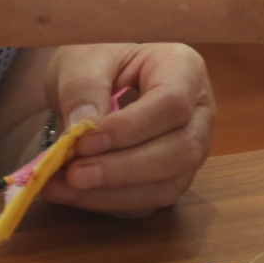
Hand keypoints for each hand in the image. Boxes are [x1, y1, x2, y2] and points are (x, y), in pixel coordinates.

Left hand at [36, 42, 214, 216]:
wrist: (95, 81)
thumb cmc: (97, 59)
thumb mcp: (83, 60)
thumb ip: (83, 89)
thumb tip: (81, 130)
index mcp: (185, 68)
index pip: (172, 104)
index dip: (131, 128)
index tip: (85, 141)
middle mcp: (199, 112)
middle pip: (180, 151)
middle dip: (123, 169)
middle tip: (73, 174)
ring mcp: (191, 149)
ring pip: (167, 185)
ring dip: (113, 193)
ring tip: (64, 187)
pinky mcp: (172, 179)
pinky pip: (149, 202)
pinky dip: (109, 202)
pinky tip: (74, 194)